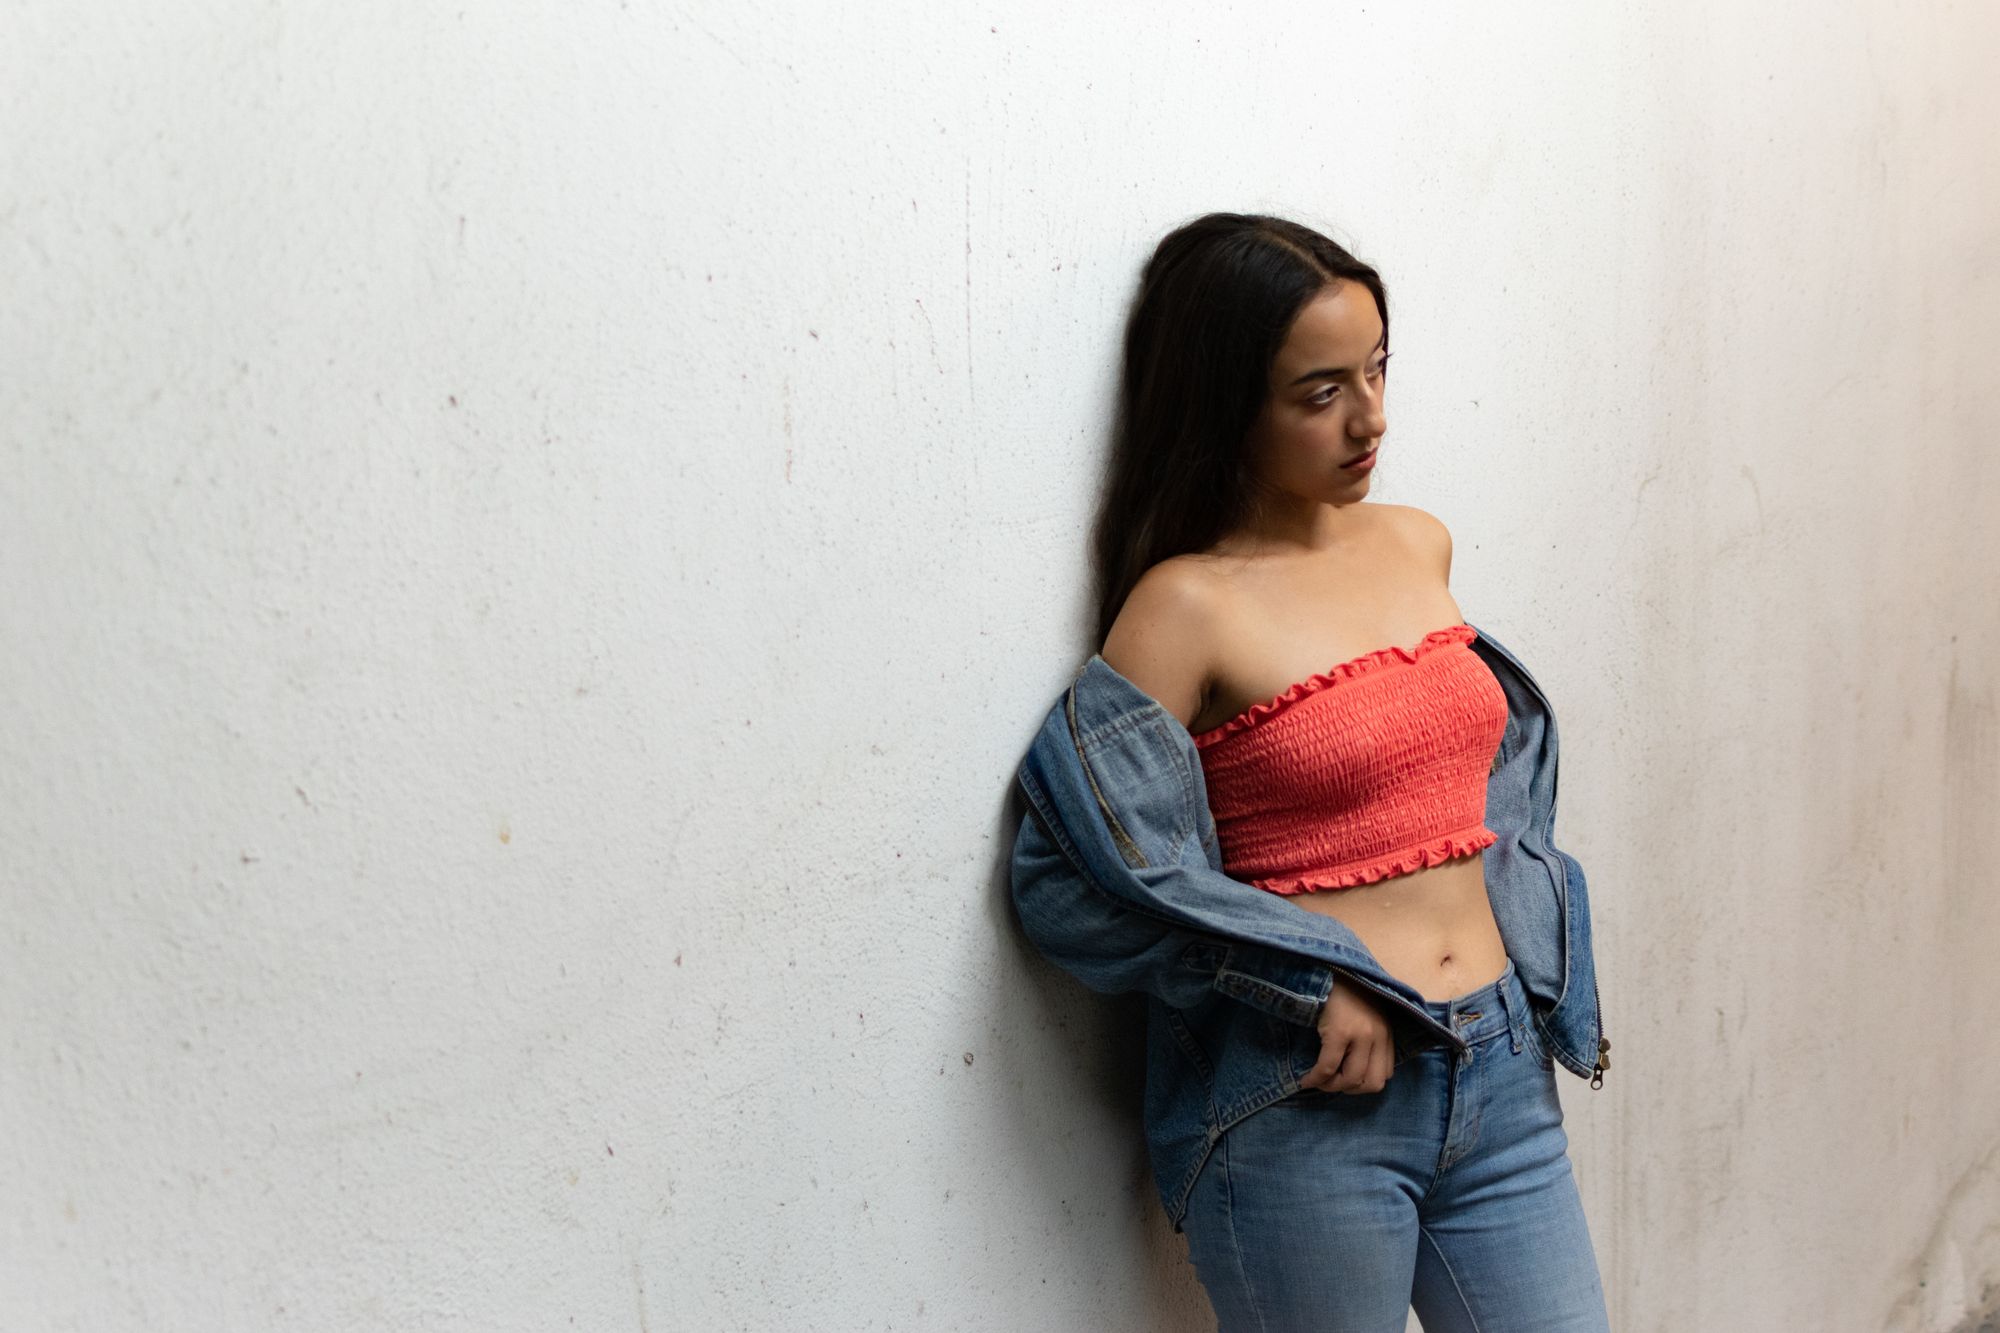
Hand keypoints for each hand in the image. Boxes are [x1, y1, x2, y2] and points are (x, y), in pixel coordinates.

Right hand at [1301, 974, 1395, 1094]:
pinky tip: (1306, 1079)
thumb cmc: (1342, 993)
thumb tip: (1352, 1076)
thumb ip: (1367, 1041)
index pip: (1384, 1075)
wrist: (1326, 968)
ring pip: (1350, 1080)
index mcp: (1386, 1033)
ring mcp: (1361, 1034)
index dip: (1362, 1084)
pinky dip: (1315, 1079)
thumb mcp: (1364, 1017)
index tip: (1343, 1080)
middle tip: (1330, 1084)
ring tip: (1317, 1081)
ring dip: (1331, 1087)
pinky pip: (1327, 1067)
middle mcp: (1378, 1036)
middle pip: (1372, 1084)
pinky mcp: (1340, 1031)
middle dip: (1349, 1090)